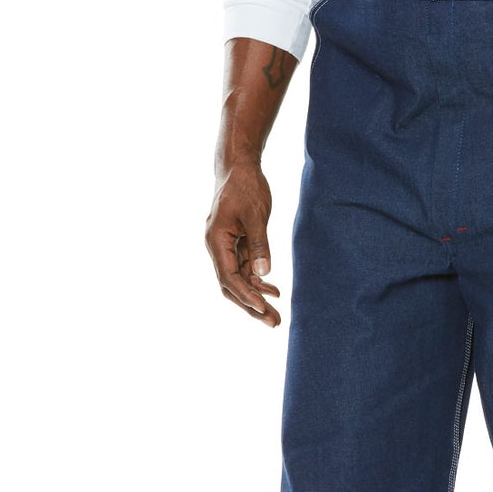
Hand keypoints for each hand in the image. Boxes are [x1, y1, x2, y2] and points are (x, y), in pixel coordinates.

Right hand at [205, 160, 281, 325]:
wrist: (238, 168)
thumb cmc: (245, 187)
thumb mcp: (256, 215)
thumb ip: (259, 244)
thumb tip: (264, 274)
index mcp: (216, 241)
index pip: (229, 277)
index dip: (246, 295)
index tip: (264, 307)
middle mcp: (217, 248)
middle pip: (231, 286)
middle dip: (251, 305)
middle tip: (274, 323)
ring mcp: (226, 248)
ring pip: (239, 280)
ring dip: (257, 297)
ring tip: (276, 315)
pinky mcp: (236, 244)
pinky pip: (245, 269)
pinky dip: (259, 281)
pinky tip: (275, 291)